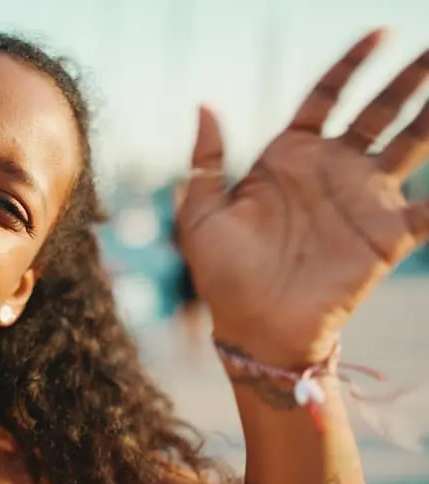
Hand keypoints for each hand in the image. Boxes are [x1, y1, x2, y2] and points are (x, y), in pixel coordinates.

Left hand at [174, 30, 428, 366]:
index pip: (326, 97)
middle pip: (378, 111)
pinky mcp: (387, 236)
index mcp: (289, 157)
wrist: (254, 327)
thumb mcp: (200, 213)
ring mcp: (362, 200)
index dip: (351, 65)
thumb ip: (205, 159)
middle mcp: (331, 171)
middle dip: (408, 78)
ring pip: (411, 144)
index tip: (379, 33)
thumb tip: (203, 104)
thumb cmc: (222, 274)